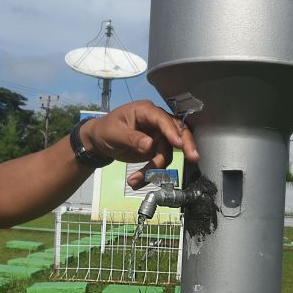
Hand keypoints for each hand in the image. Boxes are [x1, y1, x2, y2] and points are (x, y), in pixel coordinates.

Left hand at [79, 100, 200, 187]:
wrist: (100, 141)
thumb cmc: (106, 130)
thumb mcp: (115, 133)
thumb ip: (132, 138)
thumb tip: (149, 145)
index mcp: (145, 111)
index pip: (163, 119)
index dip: (172, 131)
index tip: (178, 144)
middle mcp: (156, 122)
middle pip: (177, 132)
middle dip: (186, 145)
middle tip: (193, 157)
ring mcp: (158, 136)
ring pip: (167, 153)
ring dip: (155, 169)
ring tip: (135, 180)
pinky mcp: (156, 150)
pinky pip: (160, 163)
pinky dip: (151, 174)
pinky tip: (136, 181)